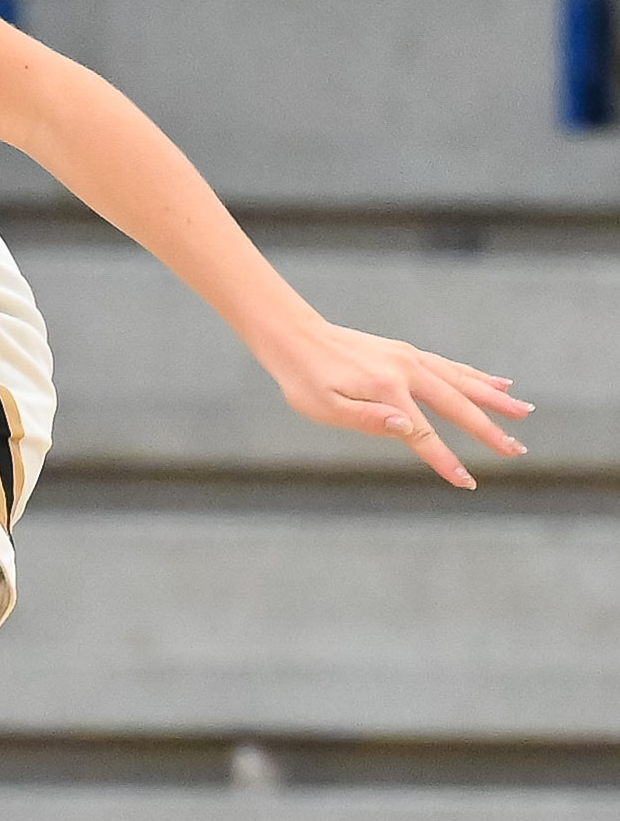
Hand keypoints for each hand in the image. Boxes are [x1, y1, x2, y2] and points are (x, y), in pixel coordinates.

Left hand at [253, 313, 527, 488]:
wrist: (295, 337)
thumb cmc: (303, 380)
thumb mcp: (322, 407)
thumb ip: (365, 419)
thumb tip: (406, 429)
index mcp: (386, 391)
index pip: (423, 435)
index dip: (446, 460)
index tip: (468, 482)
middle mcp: (406, 371)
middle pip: (456, 406)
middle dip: (489, 430)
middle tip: (516, 451)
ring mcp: (410, 358)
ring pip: (463, 381)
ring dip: (495, 399)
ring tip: (524, 413)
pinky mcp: (407, 353)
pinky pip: (451, 367)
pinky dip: (477, 376)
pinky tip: (499, 382)